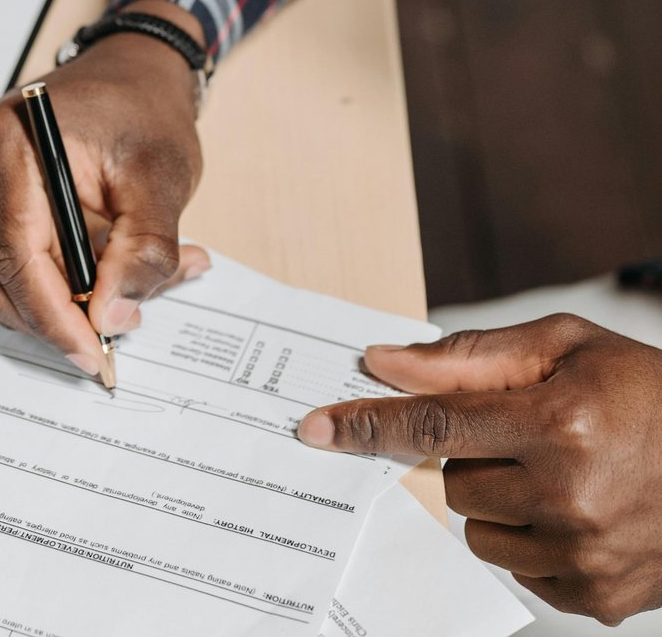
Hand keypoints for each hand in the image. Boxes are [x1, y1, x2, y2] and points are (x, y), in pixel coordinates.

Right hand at [0, 1, 211, 377]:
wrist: (134, 70)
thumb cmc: (146, 110)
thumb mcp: (163, 178)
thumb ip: (144, 251)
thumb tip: (111, 318)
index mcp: (13, 139)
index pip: (15, 250)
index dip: (52, 314)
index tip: (92, 351)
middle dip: (49, 318)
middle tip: (103, 345)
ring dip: (52, 304)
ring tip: (121, 299)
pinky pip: (5, 254)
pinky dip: (52, 282)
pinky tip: (103, 277)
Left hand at [297, 314, 661, 624]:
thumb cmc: (649, 396)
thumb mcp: (566, 346)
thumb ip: (467, 356)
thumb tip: (384, 363)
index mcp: (558, 422)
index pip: (432, 424)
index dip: (367, 425)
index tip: (316, 428)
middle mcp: (569, 494)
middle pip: (452, 483)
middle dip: (472, 458)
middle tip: (525, 438)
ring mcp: (584, 555)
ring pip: (476, 529)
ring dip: (498, 503)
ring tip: (558, 475)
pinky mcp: (597, 597)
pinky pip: (516, 569)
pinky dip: (531, 540)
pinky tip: (578, 512)